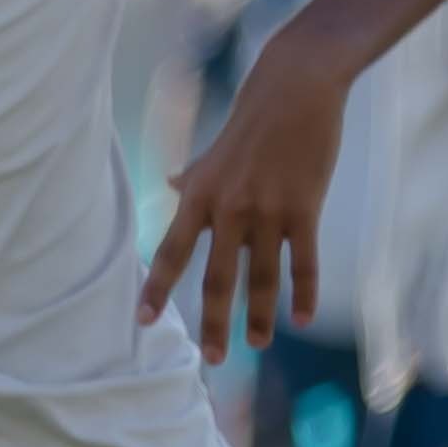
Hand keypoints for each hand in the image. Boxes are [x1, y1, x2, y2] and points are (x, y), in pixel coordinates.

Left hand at [140, 55, 341, 357]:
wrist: (295, 88)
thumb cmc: (253, 120)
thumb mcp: (214, 152)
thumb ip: (194, 178)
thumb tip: (171, 185)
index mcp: (199, 196)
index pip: (170, 252)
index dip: (156, 289)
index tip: (143, 322)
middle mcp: (228, 208)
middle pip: (216, 277)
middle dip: (212, 322)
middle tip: (211, 358)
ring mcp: (267, 210)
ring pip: (261, 278)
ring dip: (259, 316)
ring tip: (256, 343)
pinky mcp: (304, 208)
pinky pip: (303, 262)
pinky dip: (304, 293)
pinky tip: (302, 318)